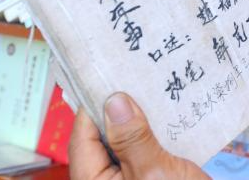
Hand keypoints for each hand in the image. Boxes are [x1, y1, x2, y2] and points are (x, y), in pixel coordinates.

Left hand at [69, 92, 207, 179]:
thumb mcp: (155, 172)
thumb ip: (132, 137)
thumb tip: (113, 101)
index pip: (81, 138)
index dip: (93, 106)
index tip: (110, 77)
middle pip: (99, 139)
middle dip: (116, 111)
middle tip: (133, 79)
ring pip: (121, 145)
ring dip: (136, 122)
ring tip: (152, 94)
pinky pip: (139, 154)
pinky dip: (150, 135)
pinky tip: (166, 118)